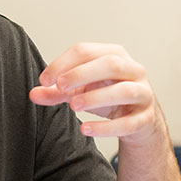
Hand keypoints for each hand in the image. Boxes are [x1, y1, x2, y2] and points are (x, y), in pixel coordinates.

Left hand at [31, 43, 165, 146]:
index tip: (45, 80)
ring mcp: (143, 93)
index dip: (63, 63)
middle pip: (110, 64)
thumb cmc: (110, 98)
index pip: (87, 51)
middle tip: (60, 87)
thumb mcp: (82, 91)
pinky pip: (129, 122)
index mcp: (115, 55)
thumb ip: (58, 92)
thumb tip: (34, 94)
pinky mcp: (146, 118)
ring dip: (96, 97)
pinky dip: (106, 127)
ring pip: (124, 90)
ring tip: (74, 106)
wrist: (140, 122)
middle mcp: (133, 70)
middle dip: (82, 74)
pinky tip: (86, 129)